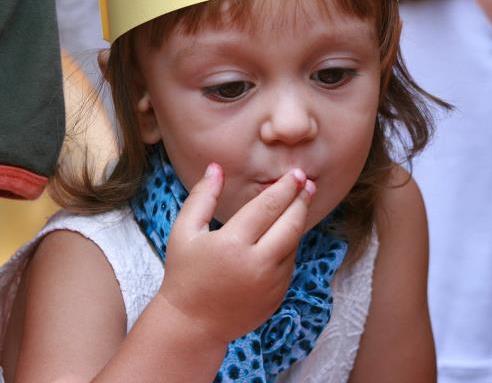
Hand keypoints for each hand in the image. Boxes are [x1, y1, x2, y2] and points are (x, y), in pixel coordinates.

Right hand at [157, 164, 315, 344]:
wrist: (193, 324)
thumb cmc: (185, 274)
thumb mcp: (184, 232)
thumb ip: (201, 197)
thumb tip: (216, 167)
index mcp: (232, 244)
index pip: (267, 207)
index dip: (284, 188)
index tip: (295, 173)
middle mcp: (257, 264)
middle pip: (290, 224)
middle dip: (301, 200)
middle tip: (308, 183)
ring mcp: (271, 282)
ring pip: (293, 244)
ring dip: (298, 222)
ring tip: (300, 202)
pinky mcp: (277, 295)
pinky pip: (290, 263)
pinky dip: (289, 245)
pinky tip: (285, 233)